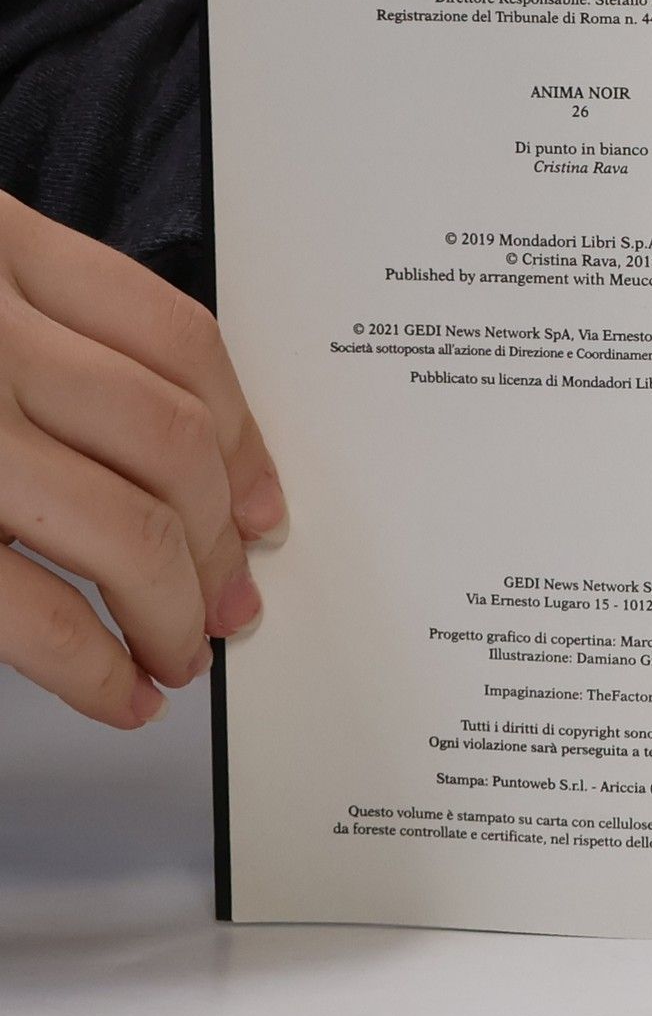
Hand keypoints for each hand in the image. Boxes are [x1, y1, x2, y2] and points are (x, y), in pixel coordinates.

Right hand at [0, 193, 285, 727]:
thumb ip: (24, 323)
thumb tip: (171, 451)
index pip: (177, 339)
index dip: (243, 434)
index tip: (262, 504)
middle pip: (168, 444)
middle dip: (216, 543)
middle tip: (228, 603)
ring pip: (125, 526)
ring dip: (173, 610)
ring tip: (178, 656)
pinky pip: (25, 605)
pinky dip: (93, 665)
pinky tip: (118, 693)